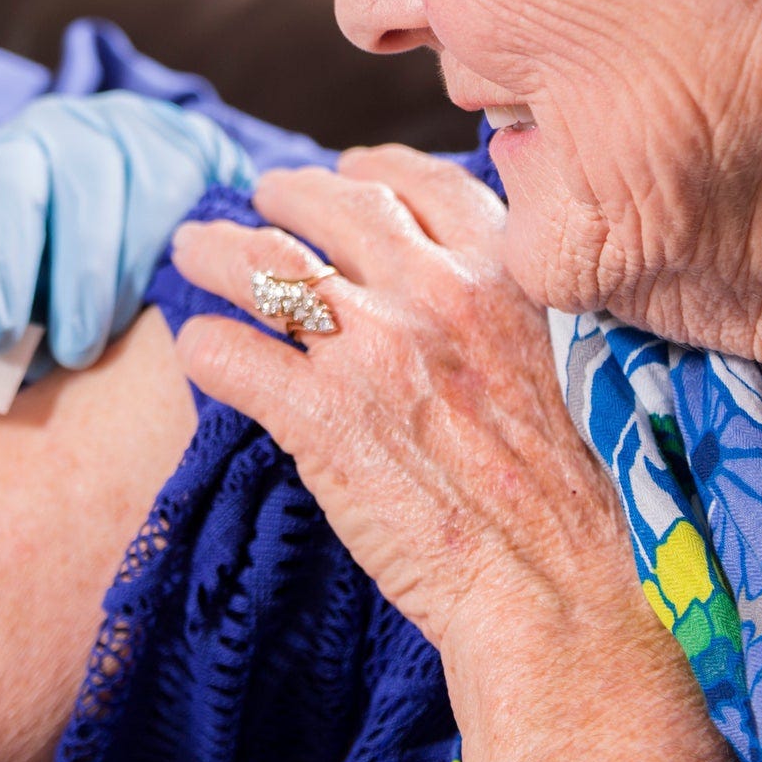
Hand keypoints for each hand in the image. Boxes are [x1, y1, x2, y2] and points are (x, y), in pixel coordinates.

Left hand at [0, 91, 253, 367]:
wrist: (175, 191)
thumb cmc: (80, 261)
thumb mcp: (31, 285)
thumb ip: (8, 320)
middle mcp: (34, 143)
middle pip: (5, 190)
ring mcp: (104, 138)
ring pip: (85, 198)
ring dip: (76, 286)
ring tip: (74, 352)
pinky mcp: (171, 149)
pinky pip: (150, 209)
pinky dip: (134, 272)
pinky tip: (128, 316)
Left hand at [169, 145, 632, 651]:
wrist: (559, 592)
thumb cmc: (568, 502)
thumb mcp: (562, 367)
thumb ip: (499, 315)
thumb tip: (443, 293)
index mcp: (504, 280)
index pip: (424, 184)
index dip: (376, 170)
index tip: (350, 171)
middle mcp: (435, 295)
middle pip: (334, 205)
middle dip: (286, 194)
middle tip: (260, 196)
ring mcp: (373, 351)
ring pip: (263, 263)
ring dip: (217, 249)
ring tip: (193, 249)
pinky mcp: (319, 416)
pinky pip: (230, 353)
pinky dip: (203, 345)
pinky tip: (199, 351)